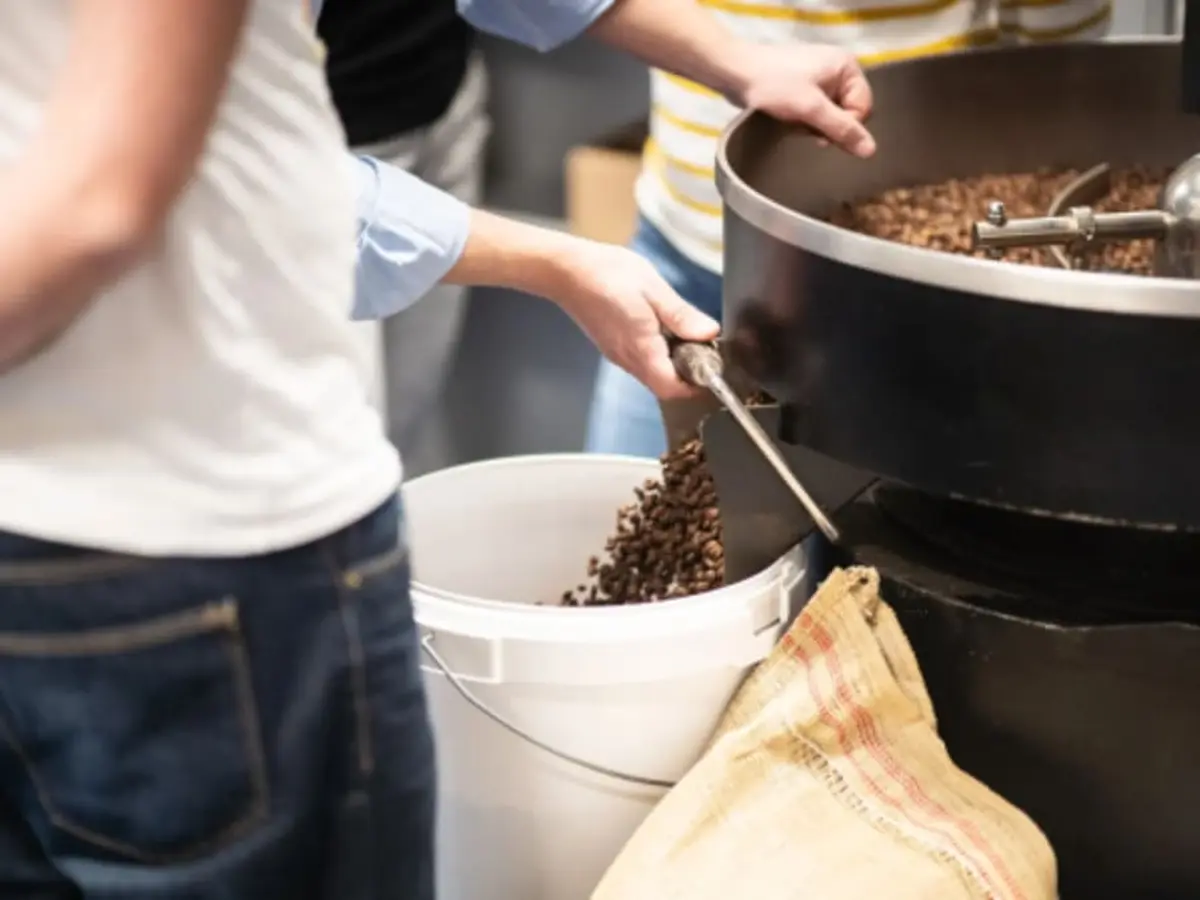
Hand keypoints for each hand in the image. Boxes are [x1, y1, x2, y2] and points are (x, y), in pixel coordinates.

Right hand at [543, 238, 719, 398]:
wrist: (566, 270)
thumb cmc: (606, 273)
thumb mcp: (653, 288)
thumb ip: (681, 315)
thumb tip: (709, 333)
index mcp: (641, 348)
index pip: (672, 388)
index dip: (695, 383)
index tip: (710, 363)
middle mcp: (628, 359)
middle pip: (663, 385)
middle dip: (686, 372)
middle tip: (700, 343)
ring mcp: (618, 355)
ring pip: (652, 374)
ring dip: (672, 362)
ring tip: (681, 331)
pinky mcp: (612, 346)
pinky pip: (641, 361)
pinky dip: (657, 353)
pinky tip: (660, 326)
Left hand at [733, 42, 875, 158]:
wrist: (735, 73)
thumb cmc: (773, 85)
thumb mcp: (810, 108)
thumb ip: (841, 129)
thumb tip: (870, 150)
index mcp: (847, 67)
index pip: (864, 108)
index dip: (845, 126)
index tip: (821, 131)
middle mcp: (837, 70)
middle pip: (847, 113)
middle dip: (826, 125)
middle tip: (804, 124)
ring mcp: (820, 79)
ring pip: (829, 117)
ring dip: (812, 125)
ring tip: (793, 120)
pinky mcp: (803, 89)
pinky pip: (813, 113)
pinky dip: (802, 121)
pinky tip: (788, 119)